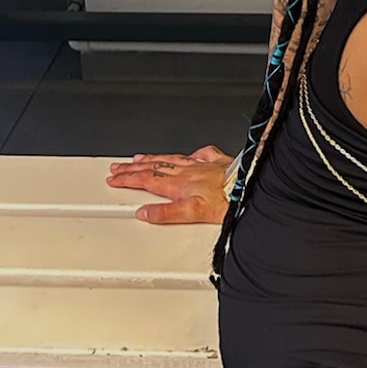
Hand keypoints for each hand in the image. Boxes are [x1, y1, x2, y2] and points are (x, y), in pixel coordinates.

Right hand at [106, 145, 232, 224]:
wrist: (252, 188)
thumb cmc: (228, 201)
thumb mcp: (193, 213)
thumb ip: (167, 213)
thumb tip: (144, 213)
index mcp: (180, 185)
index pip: (147, 180)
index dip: (128, 179)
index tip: (114, 178)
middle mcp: (189, 172)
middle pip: (155, 168)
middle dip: (134, 168)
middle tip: (118, 167)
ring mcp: (203, 165)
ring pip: (172, 159)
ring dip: (153, 159)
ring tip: (140, 158)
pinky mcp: (218, 163)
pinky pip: (201, 154)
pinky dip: (191, 154)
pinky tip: (190, 154)